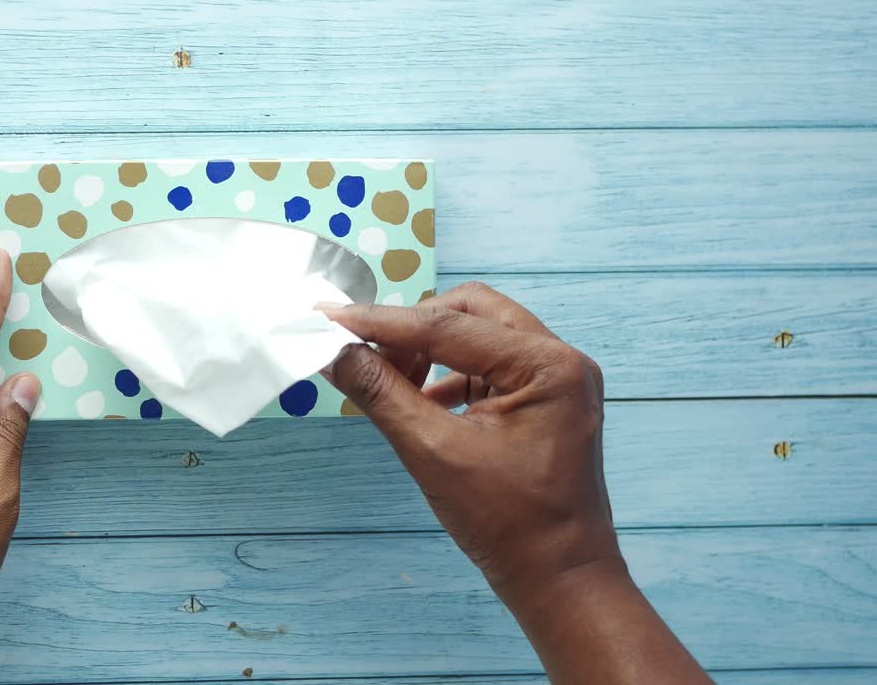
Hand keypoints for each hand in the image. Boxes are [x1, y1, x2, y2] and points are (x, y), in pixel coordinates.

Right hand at [320, 282, 710, 683]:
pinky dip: (449, 375)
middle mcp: (560, 360)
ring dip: (429, 351)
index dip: (382, 322)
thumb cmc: (509, 525)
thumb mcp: (433, 453)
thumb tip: (336, 353)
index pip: (448, 326)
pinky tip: (419, 402)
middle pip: (470, 312)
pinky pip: (489, 366)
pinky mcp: (545, 400)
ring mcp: (557, 379)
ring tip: (391, 383)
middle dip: (412, 328)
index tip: (332, 317)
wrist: (560, 579)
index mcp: (547, 366)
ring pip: (479, 334)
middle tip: (364, 352)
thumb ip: (381, 394)